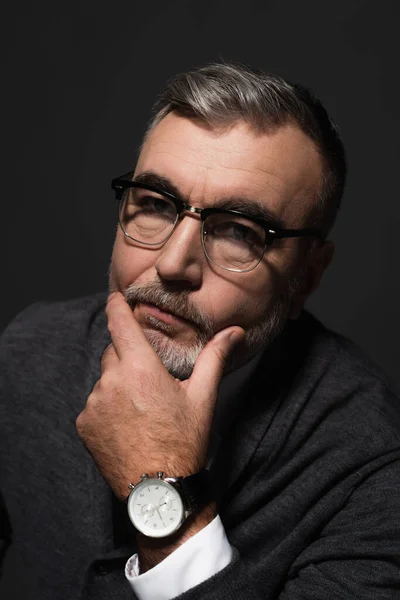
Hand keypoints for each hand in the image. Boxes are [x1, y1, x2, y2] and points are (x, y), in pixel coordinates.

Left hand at [76, 291, 243, 501]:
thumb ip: (215, 358)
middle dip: (129, 357)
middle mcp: (111, 380)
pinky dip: (107, 406)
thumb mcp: (203, 397)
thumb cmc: (184, 441)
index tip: (116, 297)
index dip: (117, 305)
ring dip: (118, 384)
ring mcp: (94, 403)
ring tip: (141, 409)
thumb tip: (234, 331)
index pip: (120, 322)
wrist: (159, 490)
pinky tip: (127, 424)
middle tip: (150, 380)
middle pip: (114, 353)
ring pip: (105, 379)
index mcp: (140, 368)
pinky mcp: (84, 424)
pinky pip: (94, 403)